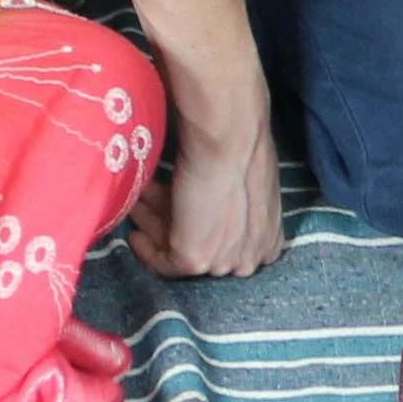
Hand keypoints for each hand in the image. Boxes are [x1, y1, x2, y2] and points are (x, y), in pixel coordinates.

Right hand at [131, 118, 283, 278]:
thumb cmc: (241, 146)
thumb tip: (200, 202)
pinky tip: (134, 233)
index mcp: (268, 241)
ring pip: (179, 252)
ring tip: (137, 205)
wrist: (230, 138)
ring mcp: (223, 263)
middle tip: (148, 206)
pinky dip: (144, 248)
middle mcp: (249, 259)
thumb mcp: (246, 183)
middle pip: (201, 248)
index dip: (198, 227)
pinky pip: (162, 263)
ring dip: (154, 227)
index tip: (178, 212)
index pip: (228, 247)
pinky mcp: (195, 260)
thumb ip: (233, 205)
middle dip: (173, 225)